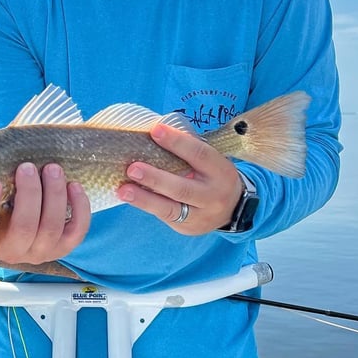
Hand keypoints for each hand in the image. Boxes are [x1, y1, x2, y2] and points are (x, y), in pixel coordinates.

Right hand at [0, 124, 90, 264]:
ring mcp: (37, 252)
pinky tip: (74, 185)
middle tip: (28, 167)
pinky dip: (79, 208)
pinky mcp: (62, 248)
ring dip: (54, 196)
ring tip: (53, 168)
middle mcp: (8, 250)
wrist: (23, 219)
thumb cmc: (1, 197)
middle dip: (28, 195)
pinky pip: (75, 232)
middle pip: (21, 228)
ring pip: (49, 229)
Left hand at [116, 123, 242, 234]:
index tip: (155, 131)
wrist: (233, 208)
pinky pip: (165, 216)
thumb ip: (189, 150)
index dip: (177, 142)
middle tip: (133, 168)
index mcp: (220, 171)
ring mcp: (201, 215)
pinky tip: (130, 197)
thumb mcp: (211, 161)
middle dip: (155, 178)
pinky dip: (146, 205)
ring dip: (144, 199)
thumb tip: (155, 132)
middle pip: (182, 188)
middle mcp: (212, 195)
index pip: (199, 154)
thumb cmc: (213, 175)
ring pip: (170, 209)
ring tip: (123, 190)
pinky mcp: (188, 227)